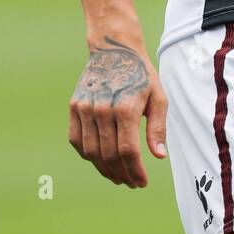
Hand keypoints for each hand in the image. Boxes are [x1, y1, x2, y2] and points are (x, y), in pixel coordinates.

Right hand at [69, 36, 167, 186]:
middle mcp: (102, 109)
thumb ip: (158, 128)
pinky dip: (88, 155)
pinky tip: (101, 162)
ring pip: (91, 152)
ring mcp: (84, 109)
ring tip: (118, 178)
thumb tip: (159, 156)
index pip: (128, 151)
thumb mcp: (159, 97)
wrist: (114, 50)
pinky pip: (77, 141)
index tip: (142, 182)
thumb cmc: (141, 76)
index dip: (135, 171)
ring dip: (105, 170)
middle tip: (132, 183)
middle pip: (109, 155)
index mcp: (125, 108)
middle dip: (122, 174)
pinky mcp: (74, 107)